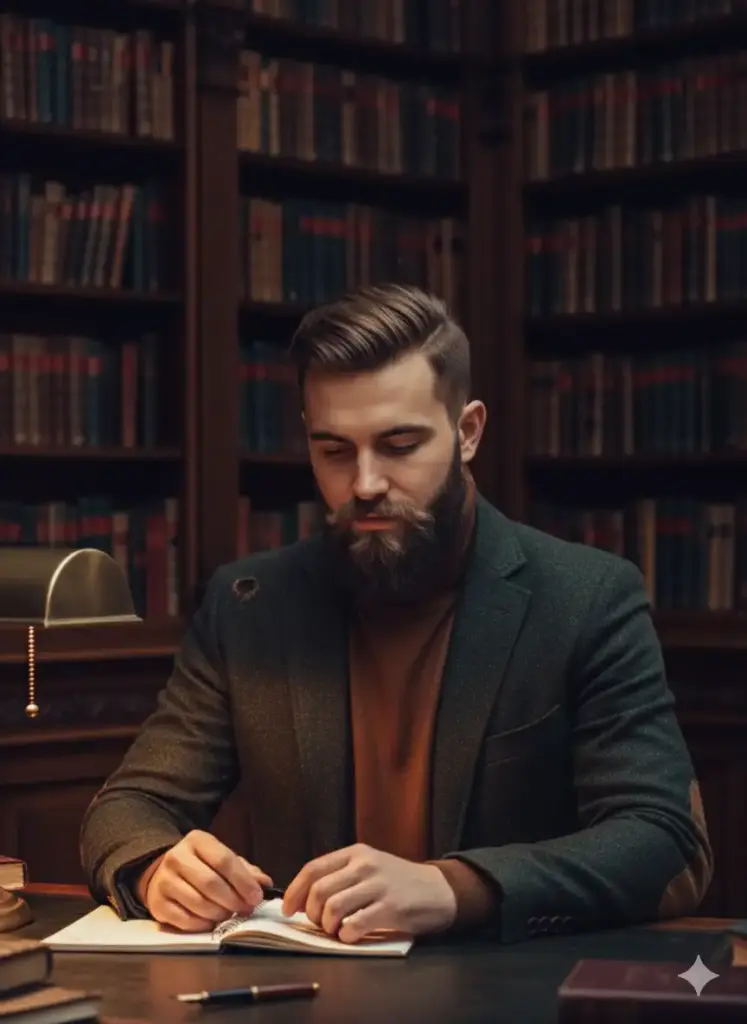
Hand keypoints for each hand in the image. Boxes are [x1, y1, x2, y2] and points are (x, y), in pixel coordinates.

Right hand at [139, 830, 272, 931]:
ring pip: (198, 903)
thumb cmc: (201, 866)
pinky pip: (185, 920)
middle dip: (233, 900)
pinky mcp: (156, 904)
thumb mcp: (221, 859)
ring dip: (220, 914)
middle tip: (246, 909)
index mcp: (196, 840)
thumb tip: (264, 884)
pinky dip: (203, 925)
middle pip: (210, 883)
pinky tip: (212, 922)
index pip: (223, 860)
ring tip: (230, 915)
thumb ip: (244, 870)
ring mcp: (163, 881)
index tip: (257, 896)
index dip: (243, 881)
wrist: (162, 873)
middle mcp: (176, 857)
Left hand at [282, 843, 456, 943]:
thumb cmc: (398, 881)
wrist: (438, 889)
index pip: (313, 869)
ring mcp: (379, 885)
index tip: (287, 909)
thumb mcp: (369, 867)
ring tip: (336, 930)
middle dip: (311, 913)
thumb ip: (340, 876)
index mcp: (356, 853)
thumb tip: (302, 898)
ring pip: (333, 907)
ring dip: (327, 926)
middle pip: (319, 890)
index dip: (294, 891)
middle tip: (318, 924)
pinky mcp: (391, 907)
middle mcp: (365, 865)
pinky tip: (352, 935)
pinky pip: (355, 924)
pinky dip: (346, 935)